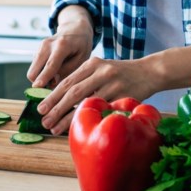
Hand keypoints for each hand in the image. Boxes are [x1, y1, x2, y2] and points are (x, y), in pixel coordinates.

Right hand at [28, 5, 94, 89]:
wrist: (74, 29)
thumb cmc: (80, 45)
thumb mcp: (82, 59)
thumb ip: (68, 71)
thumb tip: (52, 83)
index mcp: (62, 45)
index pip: (51, 65)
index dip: (43, 78)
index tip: (37, 88)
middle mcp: (47, 45)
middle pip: (34, 70)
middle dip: (40, 83)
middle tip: (54, 86)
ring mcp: (40, 47)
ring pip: (33, 71)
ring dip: (41, 78)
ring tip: (56, 78)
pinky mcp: (37, 50)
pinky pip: (35, 67)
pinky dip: (41, 73)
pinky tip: (53, 71)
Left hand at [36, 57, 157, 134]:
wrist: (150, 71)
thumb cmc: (122, 74)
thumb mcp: (102, 69)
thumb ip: (84, 79)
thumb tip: (60, 100)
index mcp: (92, 63)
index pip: (67, 81)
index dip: (52, 96)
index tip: (41, 108)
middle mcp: (101, 71)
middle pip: (73, 92)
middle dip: (55, 108)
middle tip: (44, 121)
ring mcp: (113, 83)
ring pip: (85, 102)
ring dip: (68, 117)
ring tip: (55, 128)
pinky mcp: (123, 95)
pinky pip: (102, 109)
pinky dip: (89, 119)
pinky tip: (81, 126)